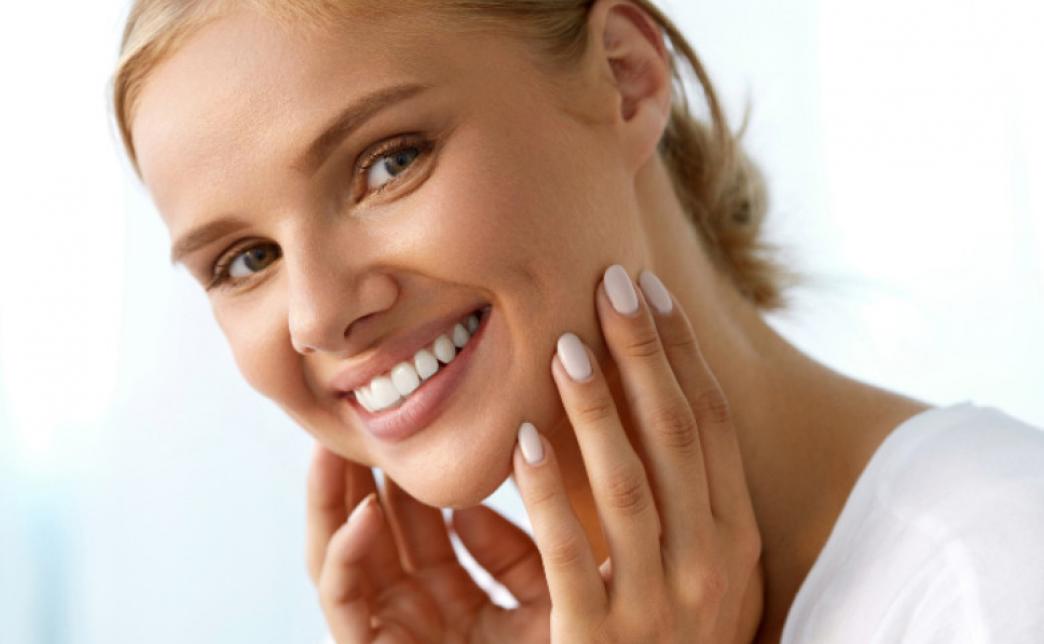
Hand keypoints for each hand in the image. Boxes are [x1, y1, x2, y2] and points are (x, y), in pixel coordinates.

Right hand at [306, 445, 551, 642]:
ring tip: (330, 447)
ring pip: (337, 555)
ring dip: (329, 500)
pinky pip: (343, 598)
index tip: (402, 421)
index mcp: (450, 597)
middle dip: (354, 475)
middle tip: (352, 418)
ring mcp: (388, 630)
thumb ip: (512, 553)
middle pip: (367, 530)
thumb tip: (464, 510)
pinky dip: (346, 552)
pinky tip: (366, 510)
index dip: (404, 474)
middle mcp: (413, 610)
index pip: (414, 524)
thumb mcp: (542, 598)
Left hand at [512, 265, 763, 641]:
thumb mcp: (697, 569)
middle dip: (645, 356)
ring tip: (564, 345)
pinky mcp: (603, 638)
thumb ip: (677, 502)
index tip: (652, 292)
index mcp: (736, 538)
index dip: (683, 356)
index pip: (712, 426)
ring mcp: (663, 604)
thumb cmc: (671, 638)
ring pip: (629, 485)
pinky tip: (525, 439)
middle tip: (611, 283)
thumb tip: (631, 410)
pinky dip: (548, 495)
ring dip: (599, 409)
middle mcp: (713, 564)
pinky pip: (571, 554)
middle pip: (677, 437)